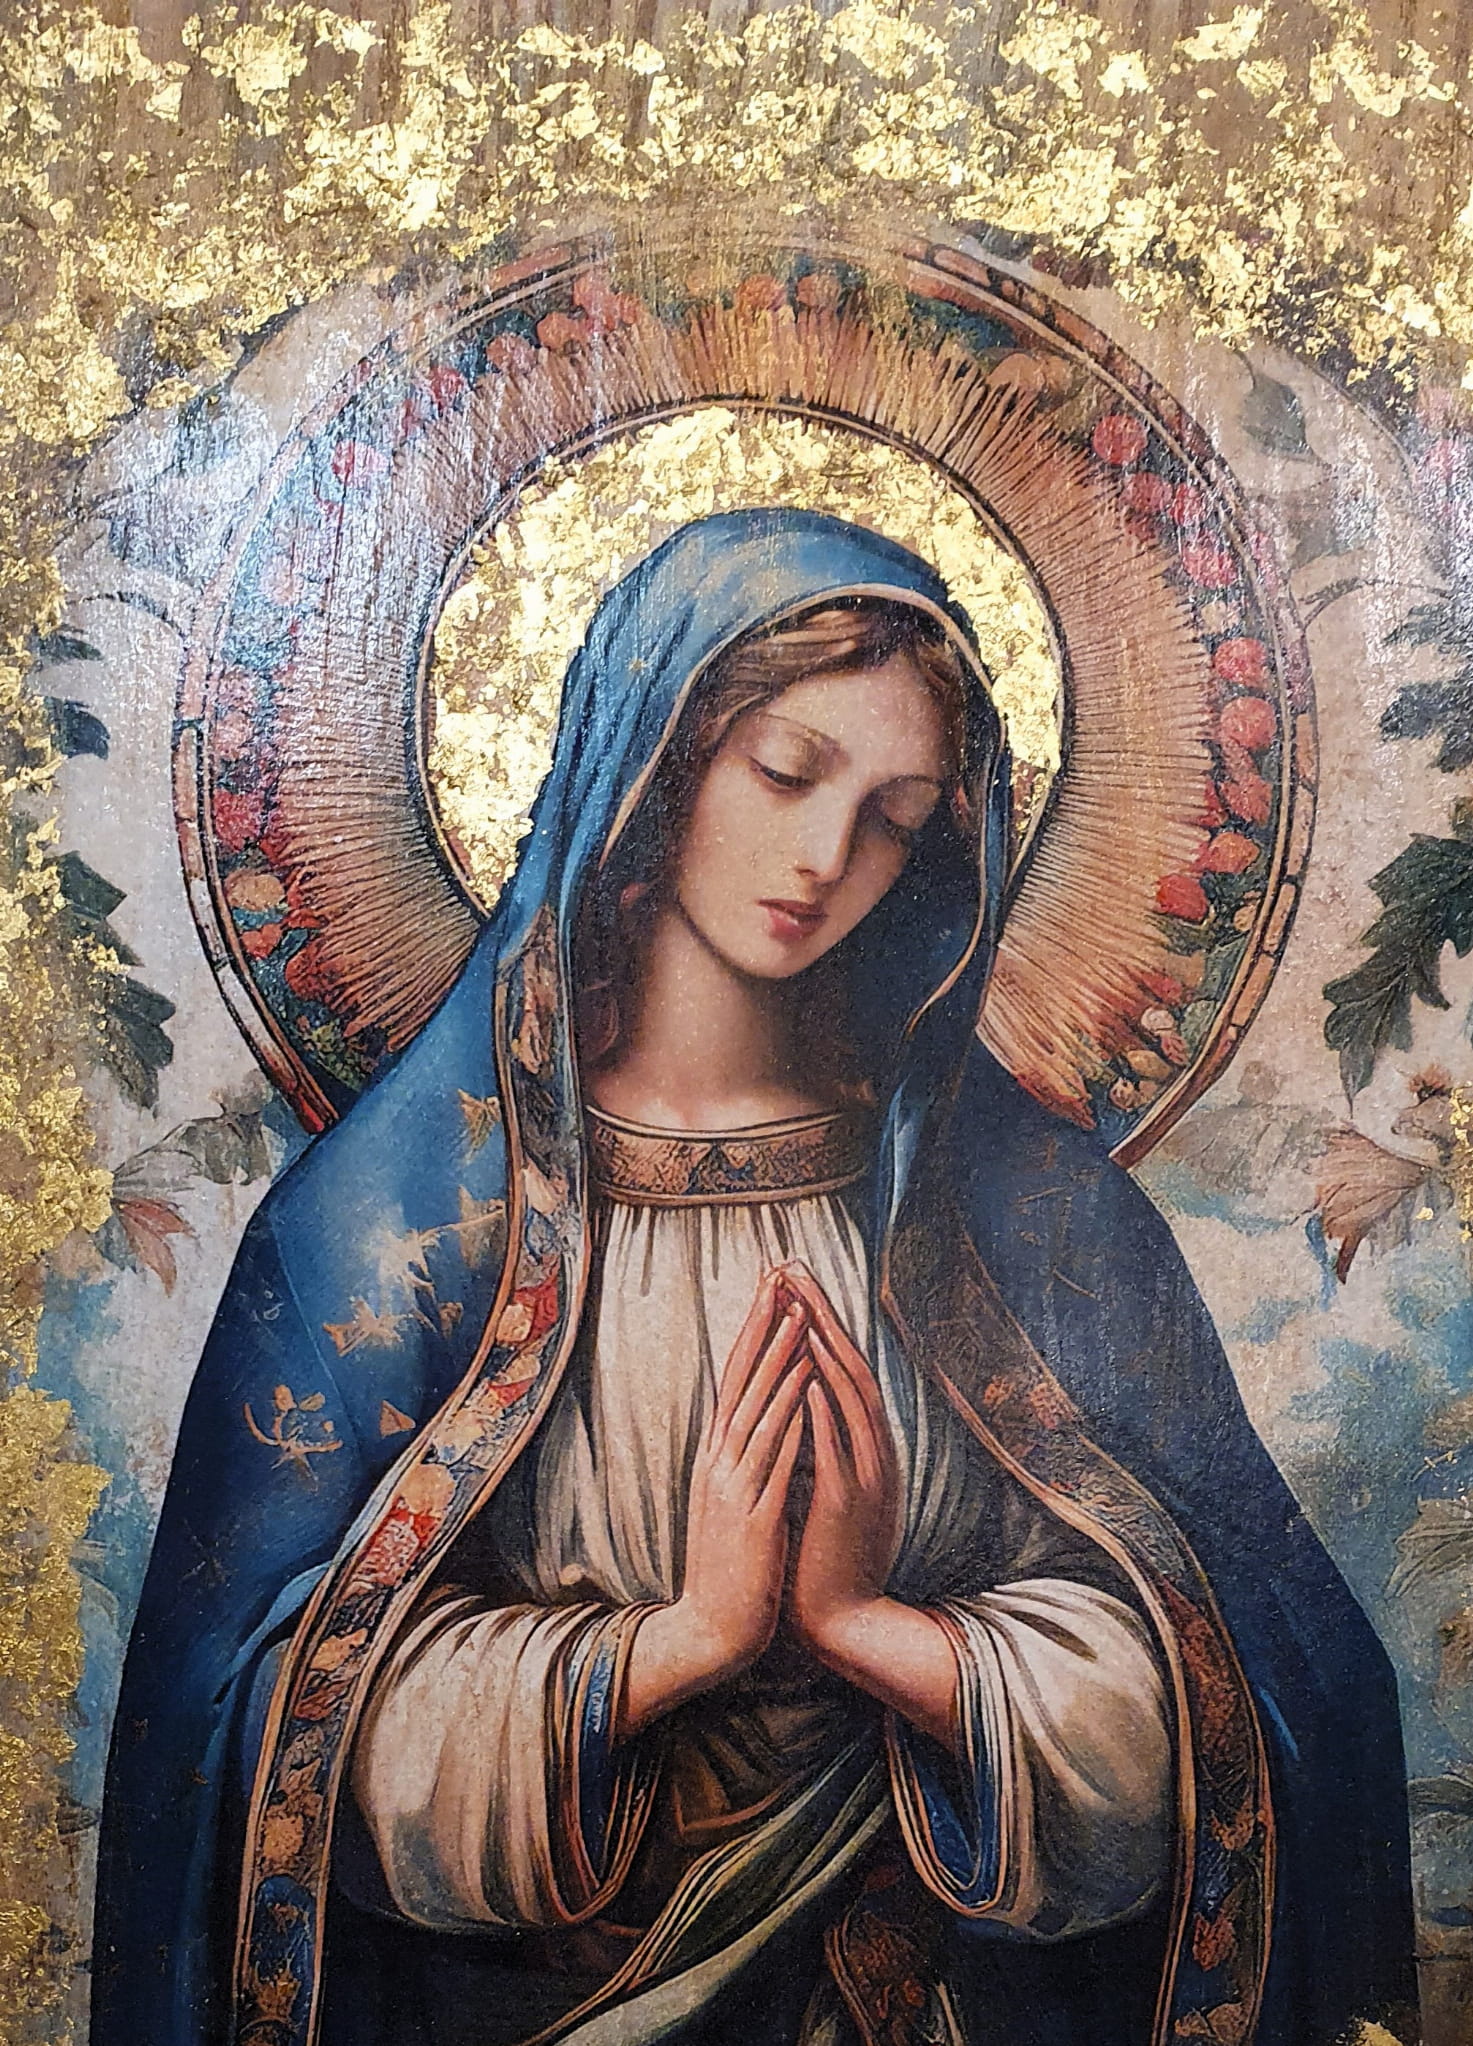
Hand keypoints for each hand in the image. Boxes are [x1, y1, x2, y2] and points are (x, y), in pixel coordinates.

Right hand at [618, 1267, 809, 1735]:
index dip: (751, 1333)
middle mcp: (719, 1464)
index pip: (733, 1380)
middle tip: (777, 1279)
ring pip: (758, 1413)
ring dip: (778, 1365)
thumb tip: (755, 1417)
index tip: (767, 1289)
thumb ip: (739, 1460)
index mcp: (715, 1458)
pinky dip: (790, 1424)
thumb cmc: (729, 1567)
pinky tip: (806, 1396)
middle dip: (760, 1328)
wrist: (710, 1631)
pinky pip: (774, 1463)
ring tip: (798, 1320)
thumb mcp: (729, 1501)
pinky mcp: (753, 1519)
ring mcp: (733, 1490)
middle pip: (740, 1382)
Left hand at [782, 1263, 960, 1751]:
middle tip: (792, 1266)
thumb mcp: (829, 1489)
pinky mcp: (849, 1507)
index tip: (791, 1279)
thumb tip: (803, 1398)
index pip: (842, 1369)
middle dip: (820, 1315)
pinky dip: (823, 1413)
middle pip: (849, 1368)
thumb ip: (823, 1445)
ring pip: (848, 1400)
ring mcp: (866, 1477)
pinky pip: (837, 1450)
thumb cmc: (825, 1556)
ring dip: (823, 1350)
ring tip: (798, 1305)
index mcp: (865, 1447)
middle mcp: (873, 1453)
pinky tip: (807, 1380)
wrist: (843, 1623)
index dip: (819, 1321)